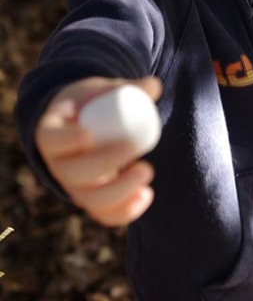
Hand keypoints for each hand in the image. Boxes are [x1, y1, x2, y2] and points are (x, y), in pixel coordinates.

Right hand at [35, 76, 161, 225]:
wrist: (87, 128)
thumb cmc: (93, 104)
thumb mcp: (104, 90)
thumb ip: (128, 88)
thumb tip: (154, 85)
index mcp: (51, 132)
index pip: (50, 139)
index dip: (66, 140)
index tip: (88, 134)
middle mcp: (57, 164)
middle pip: (73, 173)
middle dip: (104, 163)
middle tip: (133, 148)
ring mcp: (73, 187)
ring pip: (90, 199)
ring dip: (120, 190)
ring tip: (147, 171)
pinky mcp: (91, 201)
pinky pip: (104, 215)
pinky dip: (126, 211)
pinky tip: (147, 195)